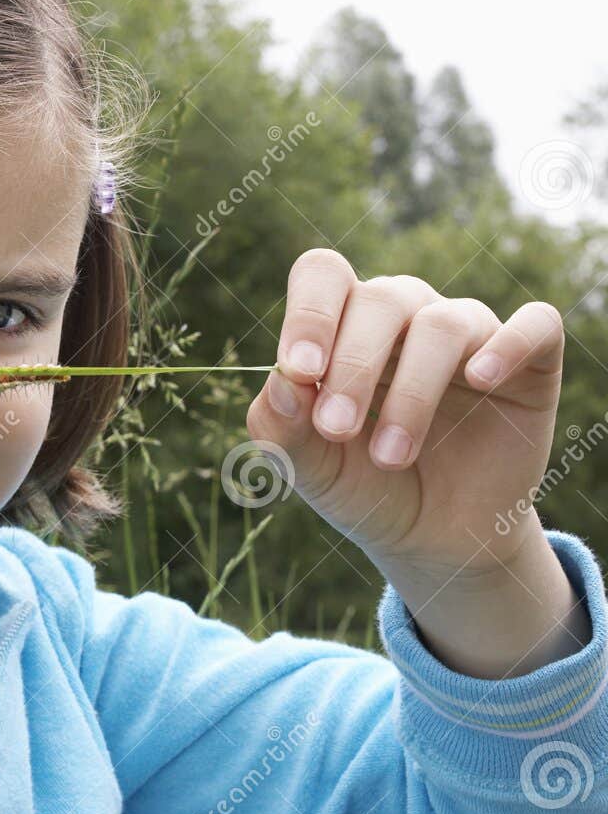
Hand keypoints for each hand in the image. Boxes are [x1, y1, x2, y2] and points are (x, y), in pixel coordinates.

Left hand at [246, 248, 564, 579]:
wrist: (435, 538)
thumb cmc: (364, 486)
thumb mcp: (312, 469)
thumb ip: (282, 427)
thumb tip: (278, 381)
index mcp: (343, 325)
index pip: (323, 276)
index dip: (310, 313)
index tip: (299, 370)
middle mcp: (405, 314)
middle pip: (378, 300)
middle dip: (352, 366)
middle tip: (336, 430)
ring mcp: (468, 334)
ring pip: (442, 324)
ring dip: (411, 390)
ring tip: (391, 455)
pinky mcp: (530, 363)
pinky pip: (535, 326)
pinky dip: (510, 344)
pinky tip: (481, 379)